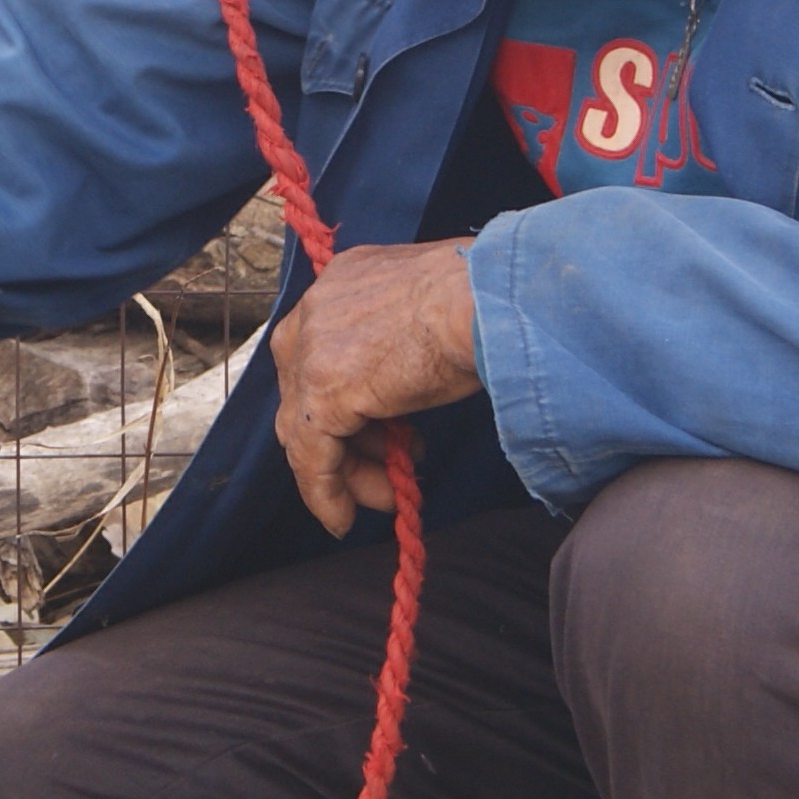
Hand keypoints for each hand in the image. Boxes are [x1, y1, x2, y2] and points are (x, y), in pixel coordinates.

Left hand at [270, 239, 482, 534]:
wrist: (491, 297)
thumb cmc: (487, 296)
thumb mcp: (433, 305)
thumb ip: (406, 334)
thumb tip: (414, 369)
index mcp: (344, 280)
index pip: (319, 351)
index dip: (345, 397)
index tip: (375, 430)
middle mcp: (317, 310)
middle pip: (307, 391)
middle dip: (346, 438)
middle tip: (385, 467)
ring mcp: (314, 350)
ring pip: (306, 427)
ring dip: (344, 471)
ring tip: (387, 494)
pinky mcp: (324, 392)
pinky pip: (311, 457)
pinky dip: (324, 493)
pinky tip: (343, 518)